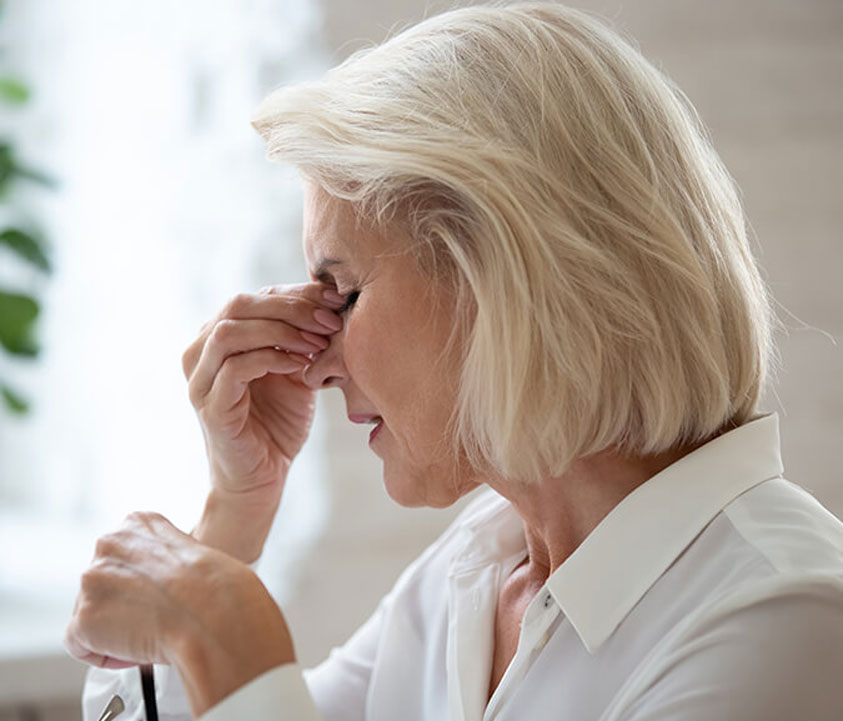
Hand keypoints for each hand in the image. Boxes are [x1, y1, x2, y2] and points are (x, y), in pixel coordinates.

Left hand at [65, 512, 294, 715]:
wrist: (213, 612)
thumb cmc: (217, 587)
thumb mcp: (193, 550)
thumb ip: (163, 560)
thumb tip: (160, 585)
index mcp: (138, 523)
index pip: (122, 556)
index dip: (141, 583)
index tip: (156, 596)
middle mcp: (109, 544)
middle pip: (103, 584)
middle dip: (125, 604)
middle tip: (155, 618)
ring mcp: (92, 580)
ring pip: (91, 613)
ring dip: (116, 628)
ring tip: (151, 633)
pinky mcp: (83, 618)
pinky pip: (80, 645)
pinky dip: (105, 655)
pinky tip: (136, 650)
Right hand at [181, 283, 343, 558]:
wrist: (264, 477)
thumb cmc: (279, 422)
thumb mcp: (296, 369)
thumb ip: (302, 336)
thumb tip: (331, 297)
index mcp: (218, 337)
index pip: (255, 297)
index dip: (296, 294)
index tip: (336, 301)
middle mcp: (200, 352)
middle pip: (238, 304)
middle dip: (290, 308)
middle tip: (329, 321)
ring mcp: (200, 379)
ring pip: (230, 331)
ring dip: (280, 331)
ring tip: (318, 343)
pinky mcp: (209, 406)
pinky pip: (235, 367)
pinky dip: (272, 359)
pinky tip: (302, 366)